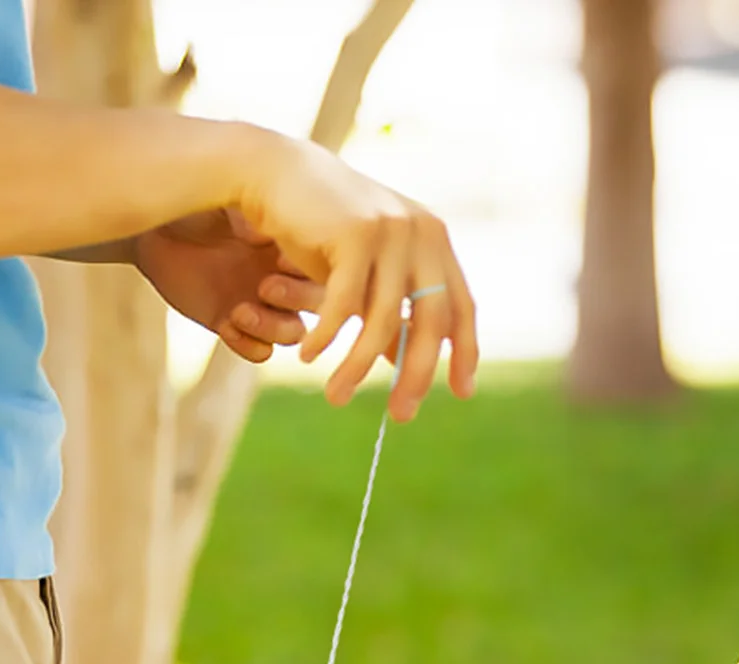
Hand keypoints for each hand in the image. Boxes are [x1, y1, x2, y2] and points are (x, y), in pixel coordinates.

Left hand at [134, 208, 324, 363]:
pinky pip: (260, 351)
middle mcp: (284, 281)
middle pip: (319, 307)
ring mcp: (262, 307)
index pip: (323, 270)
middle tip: (265, 287)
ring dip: (271, 328)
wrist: (154, 233)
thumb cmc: (191, 209)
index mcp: (290, 248)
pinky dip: (247, 344)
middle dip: (295, 300)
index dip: (308, 273)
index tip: (280, 260)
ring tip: (239, 312)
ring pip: (293, 334)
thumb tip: (269, 234)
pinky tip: (225, 326)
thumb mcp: (225, 203)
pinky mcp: (235, 328)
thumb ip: (252, 214)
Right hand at [237, 134, 477, 421]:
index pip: (460, 307)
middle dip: (417, 375)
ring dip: (358, 367)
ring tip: (336, 397)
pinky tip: (309, 357)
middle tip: (401, 416)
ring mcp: (390, 230)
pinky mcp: (355, 233)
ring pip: (382, 320)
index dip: (464, 352)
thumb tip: (405, 363)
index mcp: (434, 240)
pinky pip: (343, 305)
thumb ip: (390, 311)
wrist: (274, 172)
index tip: (462, 392)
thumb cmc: (321, 226)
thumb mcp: (366, 271)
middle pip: (430, 321)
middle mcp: (420, 233)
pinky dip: (325, 336)